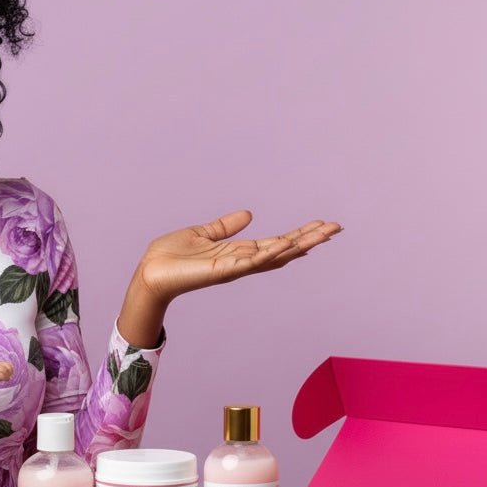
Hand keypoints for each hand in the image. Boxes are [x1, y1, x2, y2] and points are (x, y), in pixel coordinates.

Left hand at [118, 211, 340, 347]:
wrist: (150, 272)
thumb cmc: (171, 256)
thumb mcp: (202, 233)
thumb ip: (225, 226)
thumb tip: (249, 214)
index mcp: (238, 252)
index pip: (275, 242)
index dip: (299, 234)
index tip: (322, 225)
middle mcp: (241, 262)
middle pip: (283, 250)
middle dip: (309, 239)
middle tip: (336, 228)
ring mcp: (233, 268)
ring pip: (273, 256)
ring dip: (298, 245)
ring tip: (322, 234)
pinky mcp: (221, 271)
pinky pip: (249, 262)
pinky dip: (267, 254)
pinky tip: (285, 245)